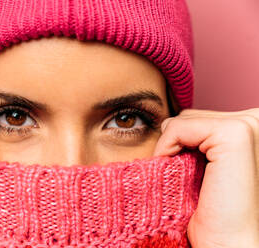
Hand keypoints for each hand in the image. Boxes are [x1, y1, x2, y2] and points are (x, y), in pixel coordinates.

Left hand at [153, 108, 258, 247]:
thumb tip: (168, 121)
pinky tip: (177, 171)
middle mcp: (256, 121)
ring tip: (189, 176)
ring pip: (184, 120)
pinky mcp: (235, 134)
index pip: (200, 119)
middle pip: (192, 117)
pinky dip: (166, 147)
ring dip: (173, 147)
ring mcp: (250, 125)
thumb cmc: (217, 209)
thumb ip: (199, 137)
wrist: (229, 242)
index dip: (184, 143)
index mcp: (253, 128)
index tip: (190, 171)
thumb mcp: (208, 163)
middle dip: (179, 144)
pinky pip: (178, 127)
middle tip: (190, 176)